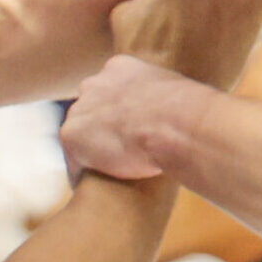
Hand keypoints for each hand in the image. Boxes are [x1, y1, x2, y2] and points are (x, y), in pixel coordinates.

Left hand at [63, 53, 201, 180]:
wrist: (177, 124)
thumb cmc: (190, 114)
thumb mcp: (179, 97)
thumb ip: (168, 101)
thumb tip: (188, 117)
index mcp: (121, 68)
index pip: (112, 92)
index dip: (121, 115)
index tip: (131, 133)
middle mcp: (95, 83)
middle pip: (90, 111)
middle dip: (101, 131)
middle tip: (120, 157)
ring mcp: (80, 108)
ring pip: (81, 137)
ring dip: (92, 156)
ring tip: (108, 179)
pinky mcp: (71, 135)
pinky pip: (75, 163)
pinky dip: (85, 178)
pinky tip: (99, 194)